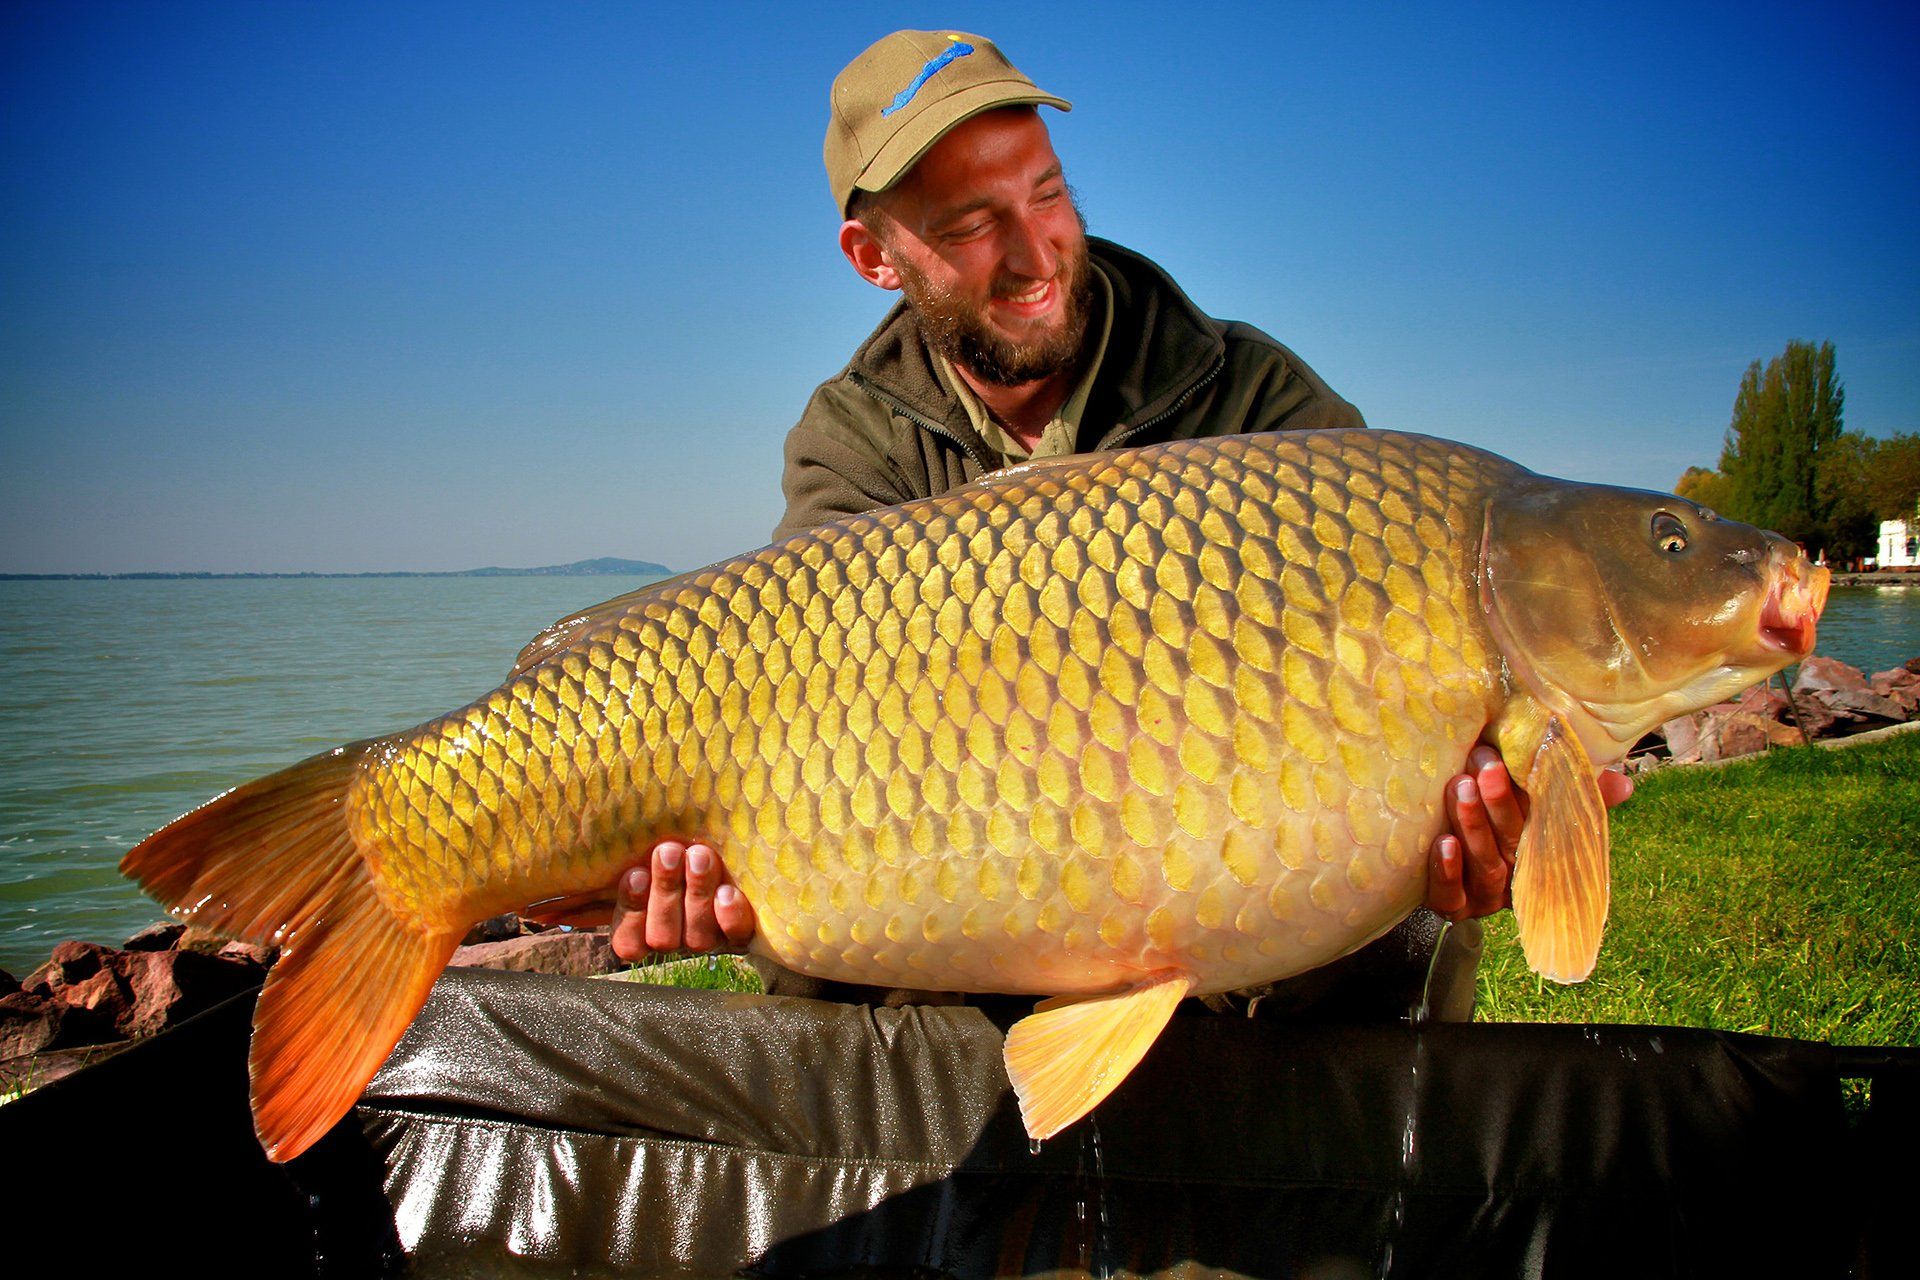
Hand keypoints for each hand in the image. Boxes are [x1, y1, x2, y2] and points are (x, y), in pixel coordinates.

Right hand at [609, 840, 756, 962]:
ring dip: (696, 894)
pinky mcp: (740, 934)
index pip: (628, 941)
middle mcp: (674, 941)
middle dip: (665, 892)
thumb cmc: (671, 853)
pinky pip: (737, 936)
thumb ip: (603, 875)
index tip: (635, 873)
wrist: (729, 853)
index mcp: (643, 931)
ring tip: (699, 855)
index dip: (631, 910)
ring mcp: (708, 940)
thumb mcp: (636, 861)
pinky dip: (730, 916)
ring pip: (698, 937)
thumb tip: (534, 894)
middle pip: (663, 937)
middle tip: (668, 851)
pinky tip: (727, 893)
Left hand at [1426, 745, 1633, 921]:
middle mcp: (1513, 879)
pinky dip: (1447, 870)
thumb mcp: (1529, 806)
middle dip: (1499, 803)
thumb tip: (1624, 783)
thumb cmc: (1490, 823)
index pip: (1542, 830)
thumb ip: (1572, 795)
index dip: (1531, 798)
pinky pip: (1450, 896)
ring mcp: (1481, 897)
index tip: (1518, 760)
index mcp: (1536, 856)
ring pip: (1483, 865)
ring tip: (1461, 788)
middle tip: (1485, 765)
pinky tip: (1443, 842)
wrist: (1430, 858)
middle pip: (1511, 844)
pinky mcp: (1450, 907)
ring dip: (1473, 826)